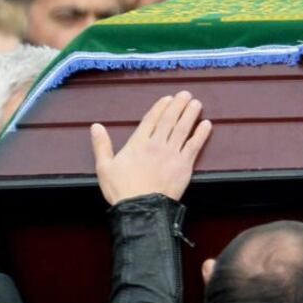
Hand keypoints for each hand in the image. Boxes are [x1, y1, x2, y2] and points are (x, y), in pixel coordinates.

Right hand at [91, 91, 211, 204]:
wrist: (142, 209)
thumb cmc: (121, 190)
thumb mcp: (104, 167)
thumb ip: (101, 145)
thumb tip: (96, 126)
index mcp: (138, 143)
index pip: (151, 120)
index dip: (160, 107)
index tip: (168, 98)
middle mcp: (157, 144)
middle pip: (169, 120)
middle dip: (178, 105)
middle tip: (186, 94)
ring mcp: (172, 154)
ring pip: (183, 129)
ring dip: (190, 114)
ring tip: (196, 103)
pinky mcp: (185, 165)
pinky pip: (195, 146)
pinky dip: (201, 134)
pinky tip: (207, 124)